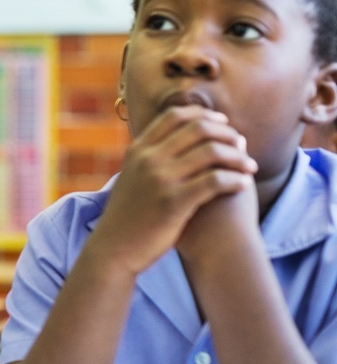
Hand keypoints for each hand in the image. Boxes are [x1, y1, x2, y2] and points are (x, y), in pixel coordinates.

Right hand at [87, 105, 257, 276]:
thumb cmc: (128, 215)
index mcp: (138, 150)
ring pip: (211, 152)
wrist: (114, 248)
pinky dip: (235, 180)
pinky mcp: (174, 202)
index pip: (174, 116)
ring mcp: (160, 179)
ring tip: (249, 166)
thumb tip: (171, 143)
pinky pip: (215, 181)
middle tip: (241, 144)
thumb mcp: (131, 177)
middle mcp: (148, 159)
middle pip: (197, 129)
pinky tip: (243, 185)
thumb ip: (148, 159)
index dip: (203, 115)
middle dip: (226, 133)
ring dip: (237, 156)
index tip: (222, 123)